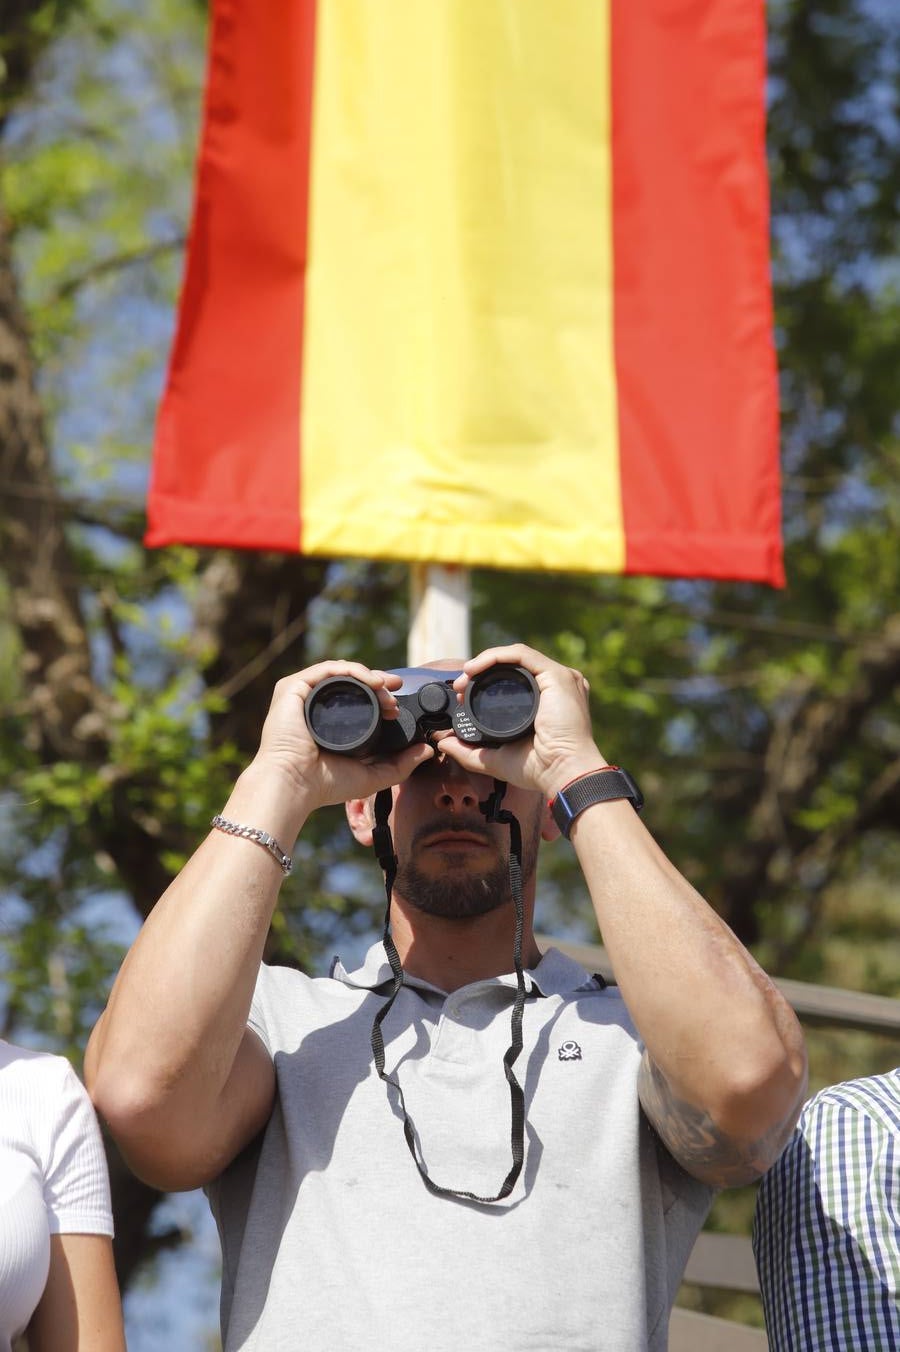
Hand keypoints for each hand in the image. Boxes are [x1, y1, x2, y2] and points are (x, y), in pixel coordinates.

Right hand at [250, 661, 434, 811]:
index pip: (356, 698)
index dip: (380, 696)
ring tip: (387, 687)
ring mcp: (302, 695)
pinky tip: (371, 681)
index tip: (397, 705)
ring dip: (369, 675)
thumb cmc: (325, 784)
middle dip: (379, 683)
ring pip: (341, 672)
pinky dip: (352, 670)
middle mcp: (314, 705)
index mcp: (328, 722)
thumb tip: (428, 751)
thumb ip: (400, 765)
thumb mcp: (372, 775)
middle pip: (351, 682)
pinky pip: (327, 669)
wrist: (295, 784)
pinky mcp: (293, 688)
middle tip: (397, 690)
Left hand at [437, 644, 604, 796]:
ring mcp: (558, 678)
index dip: (483, 682)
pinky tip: (476, 667)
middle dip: (480, 671)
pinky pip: (521, 654)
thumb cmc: (538, 768)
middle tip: (459, 686)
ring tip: (465, 675)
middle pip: (511, 665)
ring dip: (484, 661)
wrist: (561, 772)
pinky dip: (495, 656)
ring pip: (514, 655)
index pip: (511, 679)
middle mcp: (553, 686)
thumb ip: (468, 751)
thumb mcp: (495, 758)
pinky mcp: (557, 675)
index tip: (461, 697)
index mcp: (545, 700)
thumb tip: (443, 742)